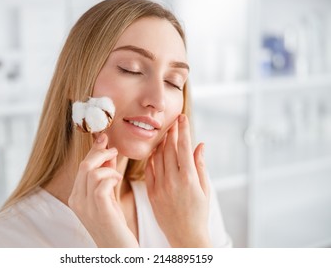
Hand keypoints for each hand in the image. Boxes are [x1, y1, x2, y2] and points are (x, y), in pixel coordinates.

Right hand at [68, 133, 138, 246]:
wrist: (118, 250)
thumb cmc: (114, 224)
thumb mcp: (108, 196)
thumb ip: (106, 175)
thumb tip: (108, 152)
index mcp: (76, 197)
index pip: (82, 167)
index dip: (93, 150)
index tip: (104, 138)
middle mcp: (77, 201)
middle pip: (84, 165)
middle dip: (100, 152)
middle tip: (114, 149)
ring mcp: (86, 206)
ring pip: (91, 171)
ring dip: (108, 166)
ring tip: (118, 171)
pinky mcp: (99, 210)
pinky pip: (101, 183)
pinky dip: (111, 176)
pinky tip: (118, 180)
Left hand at [145, 114, 210, 246]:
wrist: (184, 235)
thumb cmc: (199, 212)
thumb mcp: (205, 189)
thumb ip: (200, 165)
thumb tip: (200, 145)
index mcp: (189, 178)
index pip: (183, 146)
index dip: (183, 129)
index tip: (182, 117)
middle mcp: (173, 180)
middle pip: (169, 148)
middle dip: (172, 132)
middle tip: (174, 121)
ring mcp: (160, 186)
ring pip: (157, 157)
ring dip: (162, 143)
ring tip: (166, 134)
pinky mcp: (151, 192)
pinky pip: (149, 170)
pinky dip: (152, 158)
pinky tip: (156, 151)